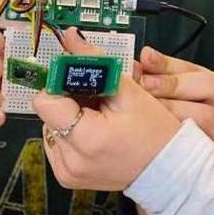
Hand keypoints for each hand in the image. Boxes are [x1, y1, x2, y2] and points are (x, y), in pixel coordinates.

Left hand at [33, 29, 179, 191]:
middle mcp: (70, 160)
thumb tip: (71, 37)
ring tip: (99, 118)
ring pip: (51, 127)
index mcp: (86, 138)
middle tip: (98, 100)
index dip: (62, 85)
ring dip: (70, 117)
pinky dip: (72, 134)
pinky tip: (95, 133)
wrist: (168, 168)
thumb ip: (94, 61)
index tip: (81, 80)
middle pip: (48, 113)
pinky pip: (57, 144)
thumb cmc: (155, 132)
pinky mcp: (67, 177)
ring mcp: (67, 172)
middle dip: (69, 100)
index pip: (45, 100)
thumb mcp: (129, 91)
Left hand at [138, 46, 213, 171]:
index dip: (171, 64)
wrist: (178, 189)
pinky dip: (181, 136)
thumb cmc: (171, 143)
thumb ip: (157, 84)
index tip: (145, 58)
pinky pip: (205, 146)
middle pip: (213, 86)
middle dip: (175, 83)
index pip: (200, 71)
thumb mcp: (168, 106)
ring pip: (211, 115)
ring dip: (177, 108)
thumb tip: (138, 62)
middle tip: (145, 83)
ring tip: (147, 108)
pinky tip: (158, 135)